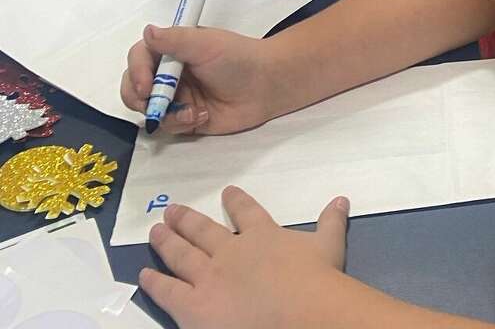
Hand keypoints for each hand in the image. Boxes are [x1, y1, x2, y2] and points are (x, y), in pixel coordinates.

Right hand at [121, 23, 275, 136]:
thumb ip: (175, 40)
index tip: (146, 86)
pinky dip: (180, 123)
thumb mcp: (207, 44)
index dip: (137, 71)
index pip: (139, 57)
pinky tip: (203, 116)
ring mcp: (176, 97)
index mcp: (172, 49)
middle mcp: (169, 72)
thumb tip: (148, 31)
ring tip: (191, 112)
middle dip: (139, 98)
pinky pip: (167, 126)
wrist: (266, 85)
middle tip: (154, 106)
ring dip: (165, 113)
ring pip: (148, 110)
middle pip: (134, 86)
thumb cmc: (238, 57)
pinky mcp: (184, 118)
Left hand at [142, 187, 348, 328]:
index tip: (227, 191)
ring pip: (181, 254)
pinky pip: (168, 291)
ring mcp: (209, 277)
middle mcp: (230, 250)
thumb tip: (342, 198)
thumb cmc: (317, 279)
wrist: (299, 312)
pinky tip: (143, 274)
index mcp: (262, 235)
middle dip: (187, 219)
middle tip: (171, 210)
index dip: (235, 200)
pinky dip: (155, 282)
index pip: (246, 212)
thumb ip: (331, 222)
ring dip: (166, 242)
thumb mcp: (329, 246)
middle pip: (203, 230)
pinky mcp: (194, 306)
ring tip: (154, 231)